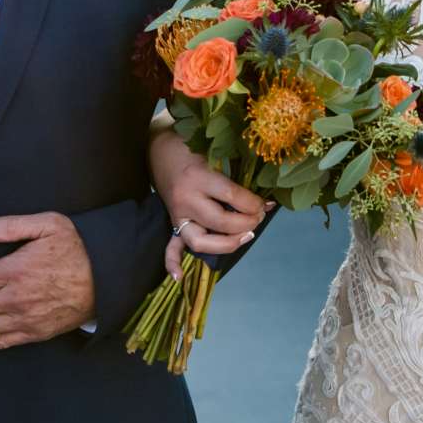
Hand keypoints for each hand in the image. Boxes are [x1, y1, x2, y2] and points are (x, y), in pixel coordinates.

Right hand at [151, 132, 267, 278]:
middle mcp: (187, 198)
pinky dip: (173, 263)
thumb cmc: (190, 145)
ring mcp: (177, 213)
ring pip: (200, 240)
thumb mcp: (215, 151)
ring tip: (246, 237)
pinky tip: (179, 278)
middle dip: (246, 222)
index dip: (254, 203)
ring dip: (226, 244)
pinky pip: (170, 247)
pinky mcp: (171, 222)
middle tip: (259, 218)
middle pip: (221, 221)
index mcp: (199, 176)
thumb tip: (265, 197)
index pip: (233, 196)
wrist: (157, 148)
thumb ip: (237, 173)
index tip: (265, 203)